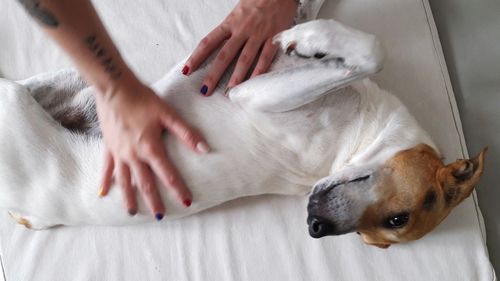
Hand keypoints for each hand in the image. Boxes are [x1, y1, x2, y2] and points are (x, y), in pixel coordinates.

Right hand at [96, 75, 208, 218]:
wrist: (114, 87)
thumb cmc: (143, 98)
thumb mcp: (168, 114)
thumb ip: (186, 133)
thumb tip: (204, 149)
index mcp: (151, 148)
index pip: (168, 174)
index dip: (178, 189)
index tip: (186, 202)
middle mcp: (134, 155)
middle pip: (145, 183)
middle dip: (154, 201)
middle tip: (160, 216)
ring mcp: (119, 153)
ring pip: (125, 181)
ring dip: (130, 197)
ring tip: (133, 213)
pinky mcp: (108, 147)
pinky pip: (107, 168)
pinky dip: (106, 181)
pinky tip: (103, 193)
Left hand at [184, 0, 297, 95]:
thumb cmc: (257, 1)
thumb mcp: (237, 13)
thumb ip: (228, 29)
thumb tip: (215, 46)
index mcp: (230, 23)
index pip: (208, 42)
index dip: (197, 57)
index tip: (187, 70)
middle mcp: (242, 30)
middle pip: (224, 55)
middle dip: (213, 74)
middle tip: (205, 90)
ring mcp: (258, 35)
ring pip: (245, 59)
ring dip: (236, 77)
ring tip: (229, 92)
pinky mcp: (274, 38)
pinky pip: (265, 57)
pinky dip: (259, 71)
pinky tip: (253, 82)